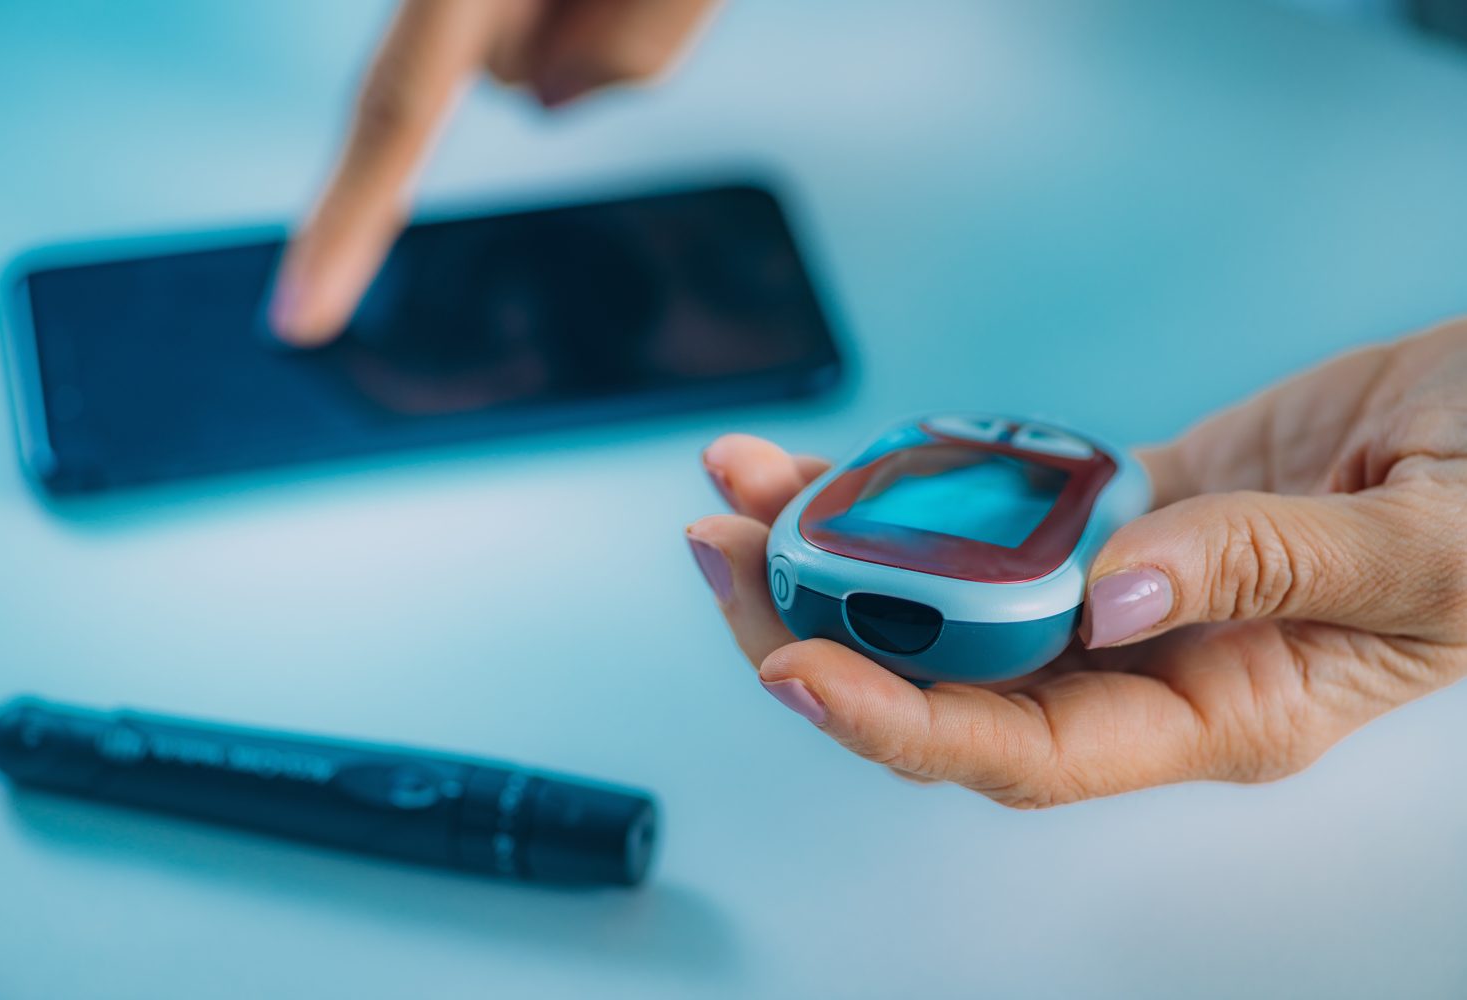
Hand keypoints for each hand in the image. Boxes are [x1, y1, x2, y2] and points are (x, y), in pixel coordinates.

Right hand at [270, 0, 717, 345]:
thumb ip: (642, 46)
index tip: (296, 319)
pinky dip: (580, 1)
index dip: (344, 223)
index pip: (396, 112)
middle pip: (501, 77)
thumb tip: (540, 99)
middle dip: (572, 44)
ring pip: (529, 58)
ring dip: (586, 16)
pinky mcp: (497, 3)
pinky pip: (540, 27)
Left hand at [686, 321, 1466, 805]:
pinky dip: (910, 494)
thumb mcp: (1426, 542)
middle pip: (949, 683)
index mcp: (1223, 708)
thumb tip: (1109, 597)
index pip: (1029, 750)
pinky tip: (831, 463)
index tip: (798, 674)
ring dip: (838, 549)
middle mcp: (1147, 667)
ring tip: (741, 486)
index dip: (904, 723)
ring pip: (950, 599)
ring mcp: (1120, 592)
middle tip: (725, 551)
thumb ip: (1273, 569)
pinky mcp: (1114, 516)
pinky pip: (989, 519)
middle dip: (820, 628)